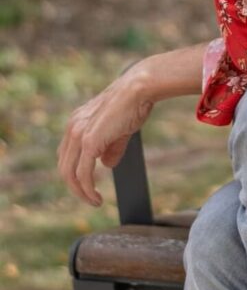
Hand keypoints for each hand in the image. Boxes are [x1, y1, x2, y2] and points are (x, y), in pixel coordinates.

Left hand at [57, 64, 153, 206]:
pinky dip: (87, 190)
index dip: (75, 172)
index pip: (66, 155)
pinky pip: (83, 174)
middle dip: (75, 186)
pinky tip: (97, 198)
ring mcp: (78, 134)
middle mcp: (72, 127)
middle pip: (64, 167)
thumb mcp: (119, 129)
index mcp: (77, 122)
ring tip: (94, 201)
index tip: (88, 184)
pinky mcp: (89, 142)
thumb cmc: (133, 103)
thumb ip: (110, 148)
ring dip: (81, 192)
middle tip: (90, 197)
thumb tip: (106, 165)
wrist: (139, 88)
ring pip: (69, 174)